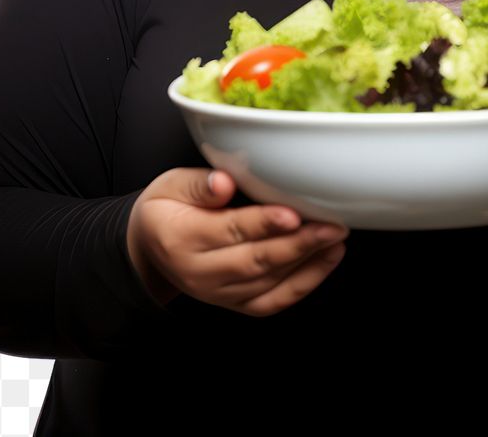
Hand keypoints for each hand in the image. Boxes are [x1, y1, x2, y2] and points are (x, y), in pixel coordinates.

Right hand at [126, 167, 348, 314]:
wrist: (151, 248)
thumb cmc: (167, 209)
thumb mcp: (170, 185)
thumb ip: (198, 184)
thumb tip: (224, 182)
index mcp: (182, 238)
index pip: (229, 231)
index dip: (263, 223)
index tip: (293, 213)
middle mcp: (200, 273)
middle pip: (255, 262)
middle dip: (298, 245)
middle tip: (331, 226)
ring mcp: (219, 293)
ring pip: (269, 284)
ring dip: (308, 263)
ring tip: (336, 239)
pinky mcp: (235, 304)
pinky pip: (273, 301)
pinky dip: (304, 284)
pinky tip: (327, 260)